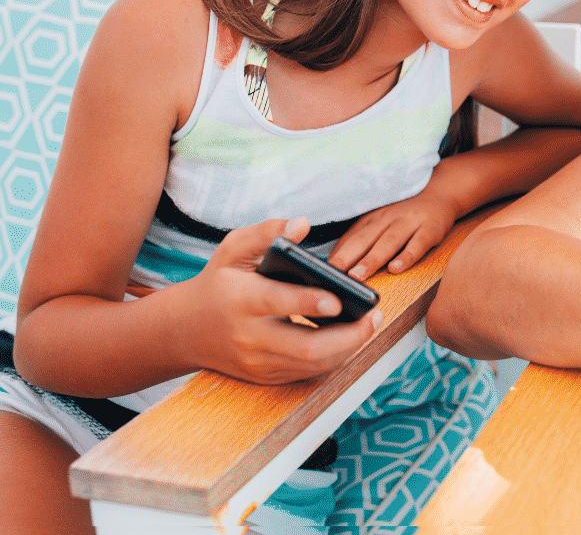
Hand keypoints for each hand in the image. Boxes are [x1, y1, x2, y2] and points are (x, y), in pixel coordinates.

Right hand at [177, 217, 382, 383]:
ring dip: (348, 348)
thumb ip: (267, 232)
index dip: (309, 303)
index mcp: (240, 300)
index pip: (277, 302)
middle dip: (347, 336)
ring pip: (311, 365)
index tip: (338, 299)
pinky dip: (333, 357)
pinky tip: (350, 338)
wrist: (186, 330)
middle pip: (305, 348)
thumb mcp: (233, 249)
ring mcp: (258, 362)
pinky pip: (307, 372)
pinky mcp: (266, 376)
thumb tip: (302, 225)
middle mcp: (249, 337)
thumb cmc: (219, 283)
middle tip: (374, 316)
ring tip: (370, 323)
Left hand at [327, 189, 457, 279]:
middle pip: (364, 239)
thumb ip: (360, 237)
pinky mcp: (430, 229)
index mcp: (372, 218)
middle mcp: (388, 219)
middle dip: (347, 258)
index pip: (349, 238)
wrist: (441, 191)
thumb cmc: (405, 212)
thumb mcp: (380, 218)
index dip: (335, 256)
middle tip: (332, 276)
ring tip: (358, 277)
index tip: (320, 273)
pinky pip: (418, 244)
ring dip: (372, 259)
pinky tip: (396, 269)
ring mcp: (409, 223)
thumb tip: (333, 263)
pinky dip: (407, 256)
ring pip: (388, 242)